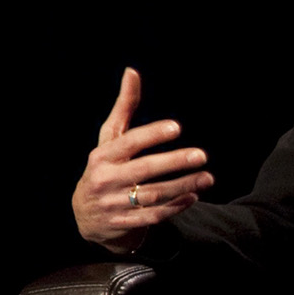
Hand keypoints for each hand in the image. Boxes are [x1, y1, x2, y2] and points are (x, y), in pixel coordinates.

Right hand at [72, 68, 212, 249]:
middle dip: (174, 162)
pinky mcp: (123, 224)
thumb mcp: (109, 139)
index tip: (177, 128)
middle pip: (144, 170)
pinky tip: (194, 196)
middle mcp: (105, 179)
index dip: (152, 134)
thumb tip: (132, 71)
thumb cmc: (104, 167)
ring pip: (152, 195)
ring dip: (182, 186)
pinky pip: (152, 216)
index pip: (128, 142)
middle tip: (202, 155)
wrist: (86, 216)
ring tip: (207, 177)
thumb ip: (124, 108)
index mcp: (102, 156)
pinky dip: (175, 207)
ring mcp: (113, 204)